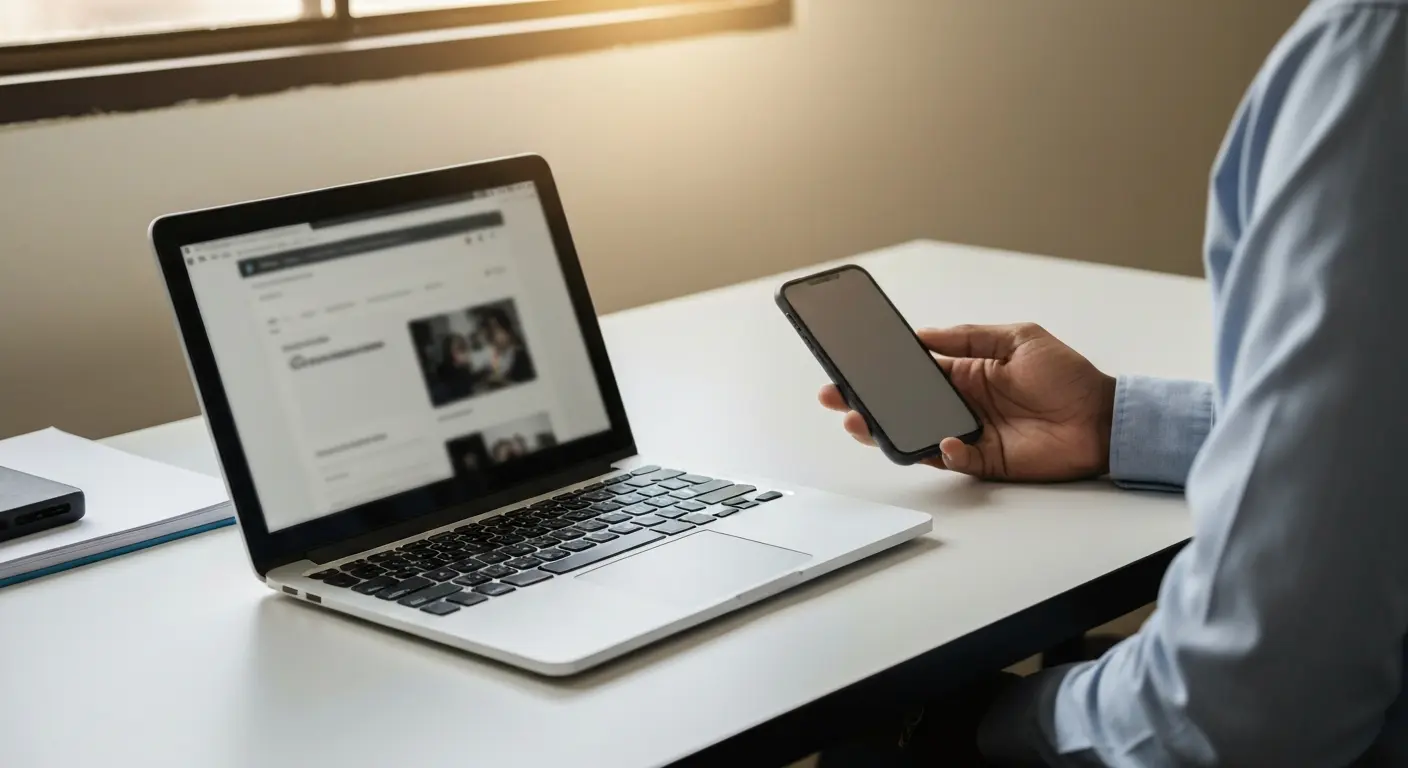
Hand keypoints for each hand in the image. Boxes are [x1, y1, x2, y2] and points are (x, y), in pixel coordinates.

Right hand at [819, 323, 1115, 480]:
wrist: (1103, 419)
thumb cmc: (1068, 376)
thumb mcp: (1018, 338)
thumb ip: (967, 337)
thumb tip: (922, 334)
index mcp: (966, 372)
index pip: (914, 371)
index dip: (883, 370)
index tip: (852, 366)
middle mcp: (963, 404)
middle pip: (905, 405)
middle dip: (868, 402)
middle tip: (838, 398)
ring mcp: (971, 433)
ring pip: (918, 434)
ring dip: (889, 430)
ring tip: (863, 423)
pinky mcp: (986, 460)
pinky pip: (954, 459)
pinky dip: (946, 451)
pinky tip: (946, 441)